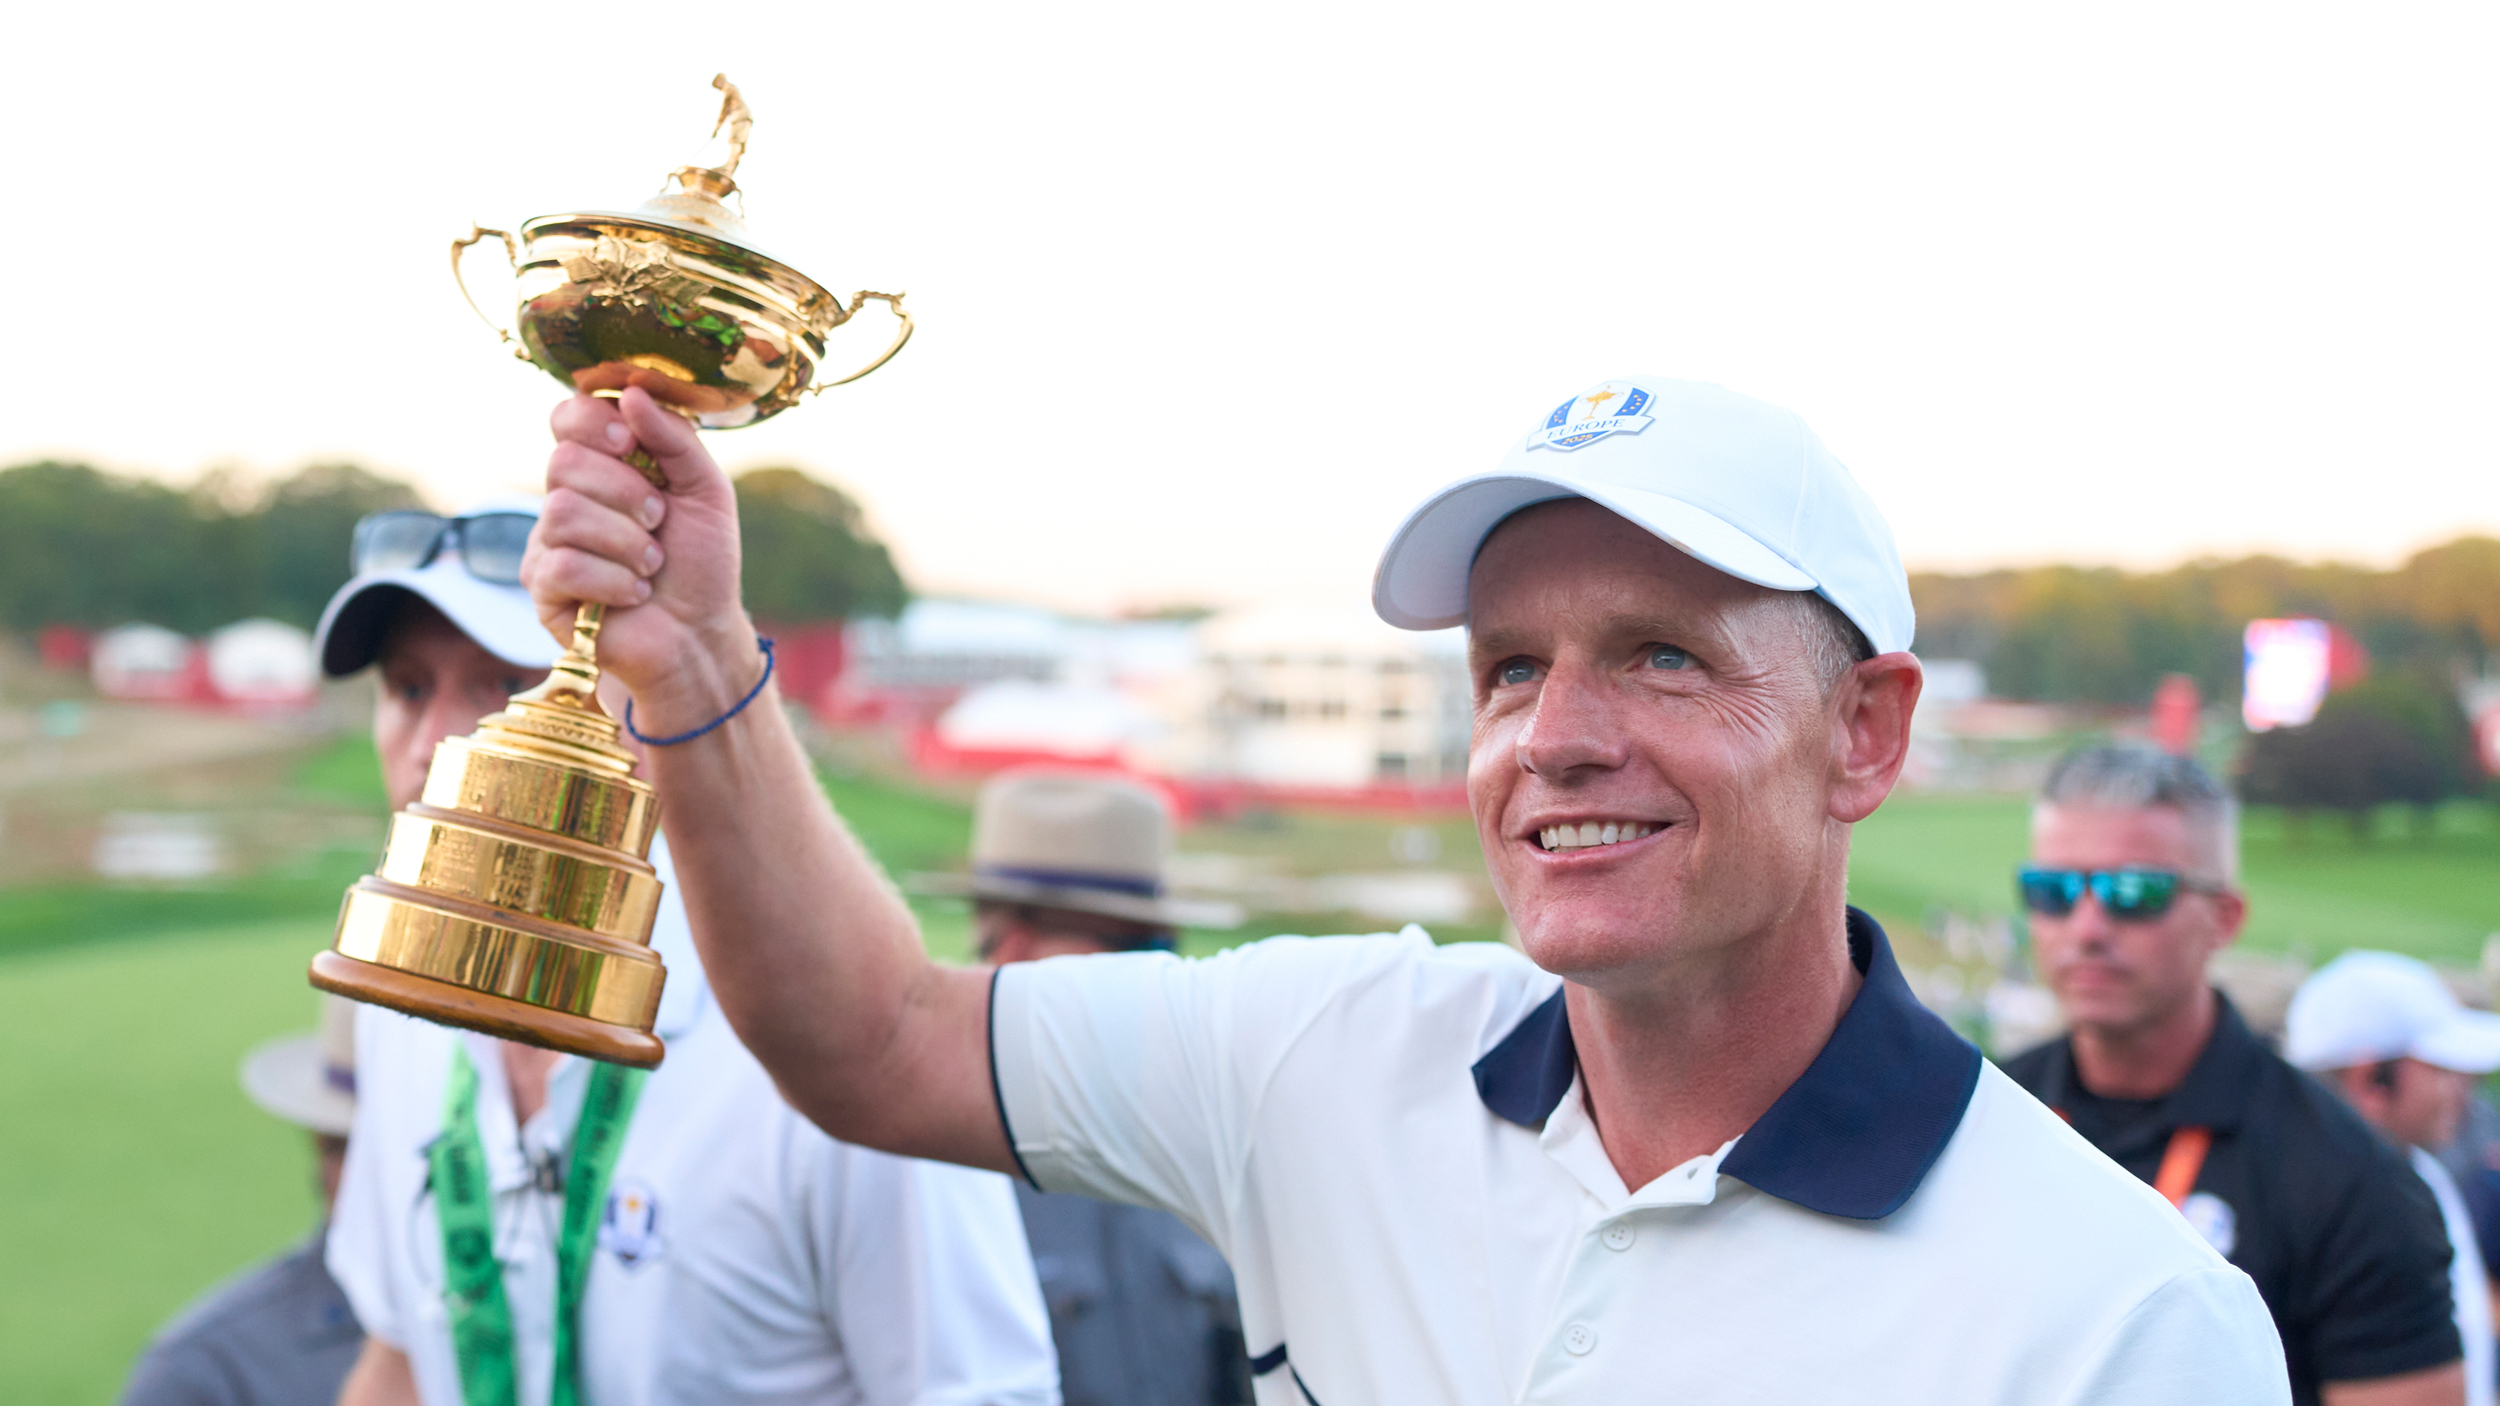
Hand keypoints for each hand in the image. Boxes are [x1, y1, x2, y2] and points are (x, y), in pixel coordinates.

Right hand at [522, 389, 760, 728]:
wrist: (700, 633)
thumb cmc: (701, 562)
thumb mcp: (705, 490)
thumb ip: (675, 438)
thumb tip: (631, 393)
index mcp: (603, 465)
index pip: (568, 416)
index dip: (593, 422)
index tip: (630, 443)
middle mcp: (566, 496)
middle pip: (565, 462)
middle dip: (626, 492)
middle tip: (659, 522)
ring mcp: (549, 541)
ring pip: (562, 512)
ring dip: (626, 541)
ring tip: (652, 564)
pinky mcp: (543, 587)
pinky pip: (562, 565)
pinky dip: (613, 580)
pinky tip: (633, 594)